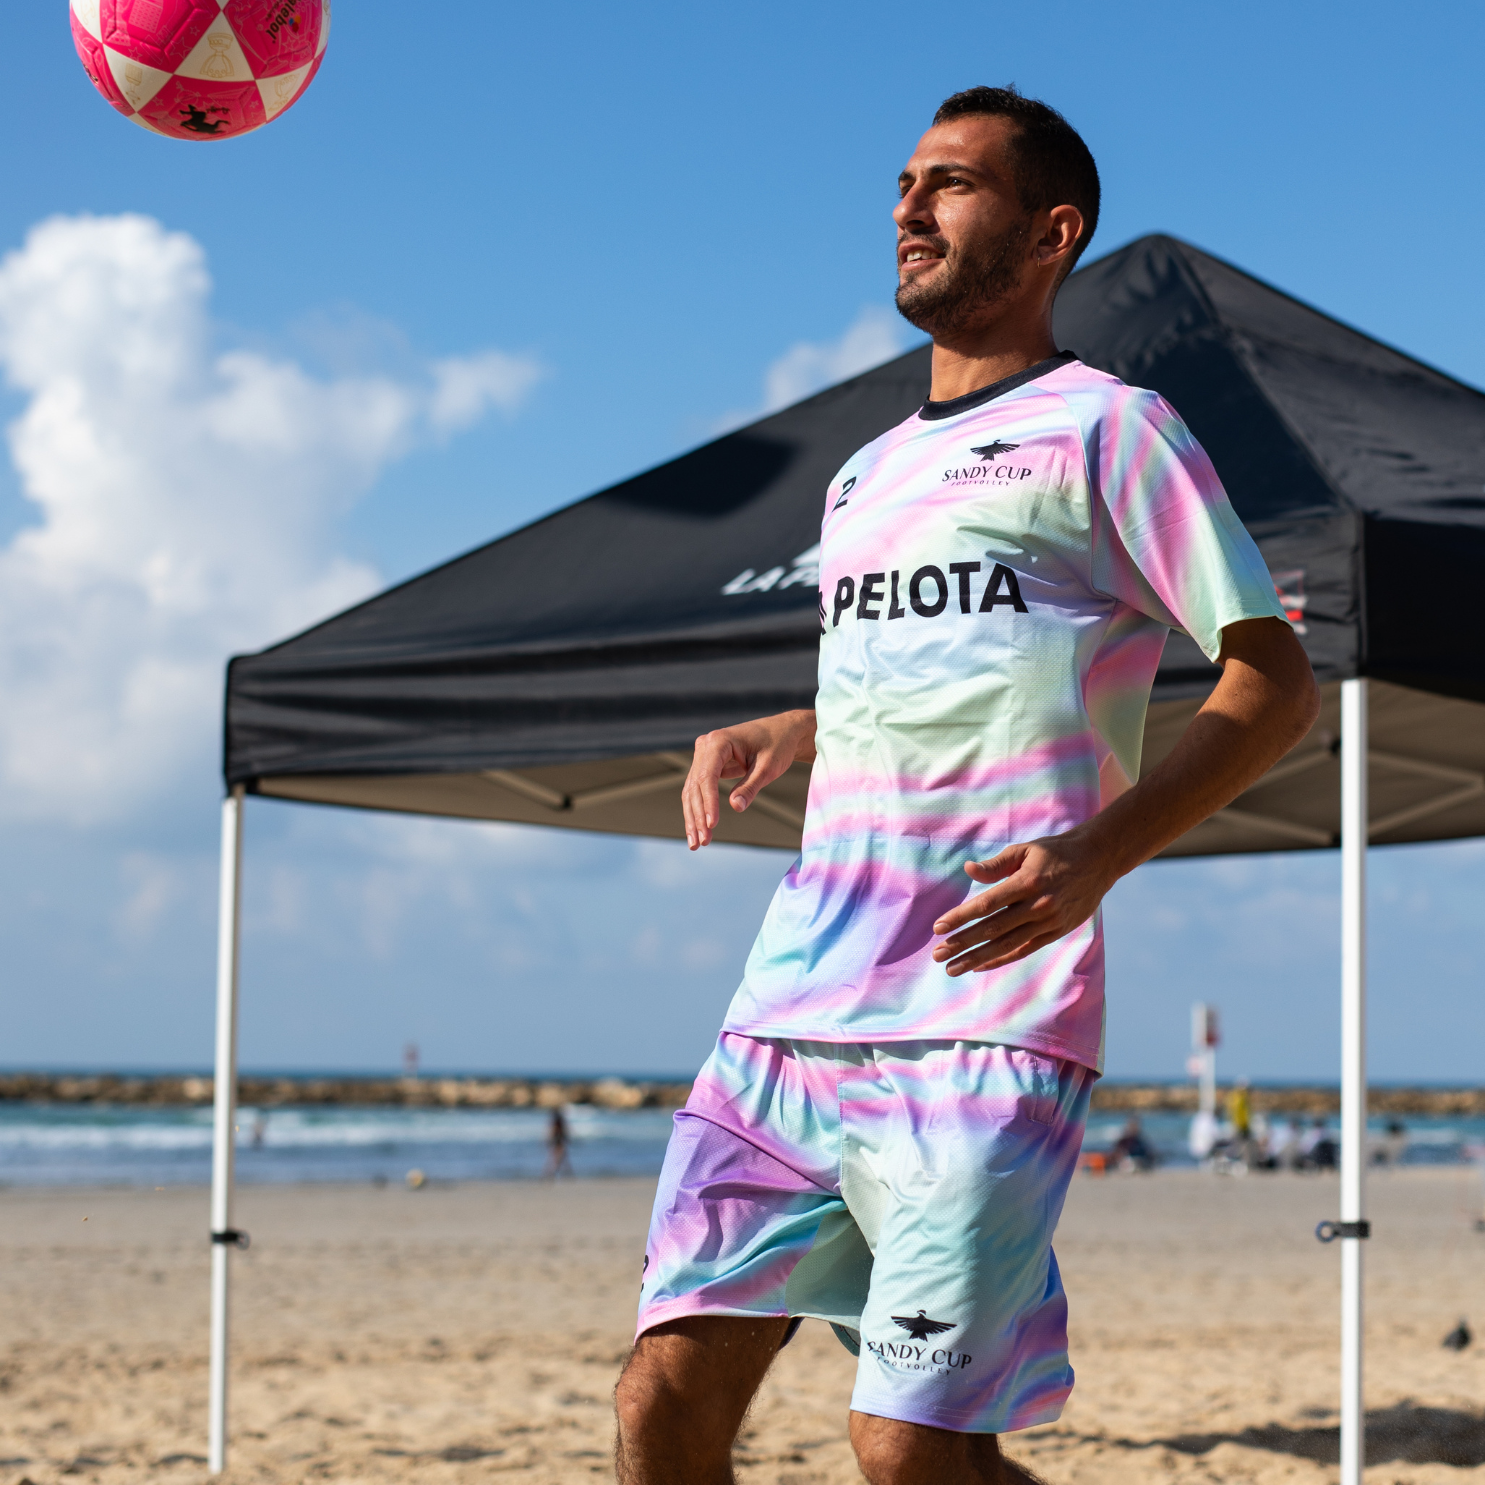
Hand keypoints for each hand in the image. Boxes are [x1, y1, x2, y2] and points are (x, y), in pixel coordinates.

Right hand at [681, 710, 815, 849]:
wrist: (783, 732)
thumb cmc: (778, 745)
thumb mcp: (768, 767)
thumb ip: (751, 786)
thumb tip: (735, 807)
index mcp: (719, 741)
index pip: (707, 776)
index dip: (708, 802)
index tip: (711, 825)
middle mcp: (705, 745)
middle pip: (695, 786)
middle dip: (697, 816)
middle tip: (701, 843)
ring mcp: (704, 755)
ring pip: (692, 790)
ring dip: (693, 817)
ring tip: (696, 844)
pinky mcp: (708, 765)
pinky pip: (699, 790)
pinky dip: (700, 809)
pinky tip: (699, 830)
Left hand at [930, 830, 1115, 974]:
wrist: (1098, 861)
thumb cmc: (1055, 852)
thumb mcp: (1025, 850)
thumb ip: (996, 864)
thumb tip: (968, 870)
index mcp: (1027, 882)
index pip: (987, 904)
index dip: (961, 917)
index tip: (938, 928)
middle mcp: (1038, 906)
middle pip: (993, 929)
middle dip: (963, 944)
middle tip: (937, 955)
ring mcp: (1049, 922)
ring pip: (1007, 945)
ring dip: (977, 959)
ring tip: (952, 968)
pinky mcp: (1056, 932)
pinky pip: (1024, 950)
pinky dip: (1001, 959)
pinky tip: (980, 966)